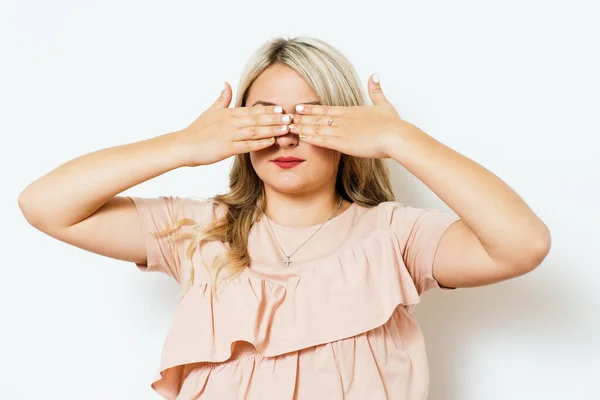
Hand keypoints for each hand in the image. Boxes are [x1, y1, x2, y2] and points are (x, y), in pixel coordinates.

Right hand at [173, 82, 291, 166]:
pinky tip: (271, 142)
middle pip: (257, 119)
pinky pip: (247, 145)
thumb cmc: (197, 130)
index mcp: (228, 113)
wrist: (183, 145)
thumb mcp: (210, 110)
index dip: (268, 109)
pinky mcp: (227, 148)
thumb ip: (222, 98)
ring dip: (272, 129)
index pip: (252, 110)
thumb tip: (226, 83)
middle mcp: (231, 122)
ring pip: (255, 131)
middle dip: (275, 118)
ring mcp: (229, 135)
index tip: (282, 108)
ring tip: (286, 129)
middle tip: (291, 117)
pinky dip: (260, 143)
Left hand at [289, 74, 419, 157]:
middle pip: (317, 117)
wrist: (396, 136)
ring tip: (288, 127)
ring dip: (302, 128)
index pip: (326, 109)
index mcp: (350, 111)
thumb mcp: (384, 104)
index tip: (298, 107)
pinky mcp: (343, 143)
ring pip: (317, 128)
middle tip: (286, 117)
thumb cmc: (392, 124)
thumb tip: (375, 75)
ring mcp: (342, 131)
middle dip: (301, 117)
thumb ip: (376, 90)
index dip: (311, 108)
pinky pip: (323, 141)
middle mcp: (343, 120)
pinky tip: (301, 138)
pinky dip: (311, 138)